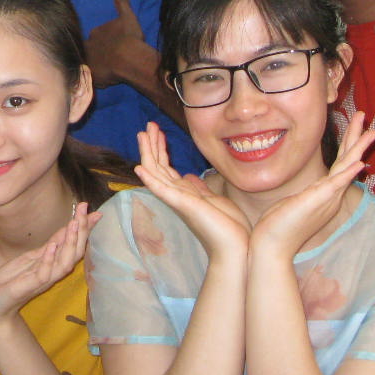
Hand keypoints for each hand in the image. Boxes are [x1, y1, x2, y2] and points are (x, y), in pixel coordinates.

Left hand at [0, 202, 97, 324]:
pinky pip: (43, 274)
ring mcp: (41, 280)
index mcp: (54, 264)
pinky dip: (49, 260)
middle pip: (75, 252)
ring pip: (64, 263)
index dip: (85, 229)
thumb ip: (53, 244)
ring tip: (74, 224)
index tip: (96, 211)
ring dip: (70, 244)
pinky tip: (52, 246)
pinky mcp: (28, 286)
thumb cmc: (12, 281)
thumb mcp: (33, 257)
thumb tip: (70, 226)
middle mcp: (52, 272)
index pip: (75, 245)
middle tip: (83, 209)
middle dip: (81, 231)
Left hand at [84, 0, 147, 87]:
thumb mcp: (127, 16)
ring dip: (96, 66)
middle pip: (90, 50)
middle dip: (97, 54)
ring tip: (108, 71)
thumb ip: (122, 1)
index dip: (103, 42)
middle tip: (110, 59)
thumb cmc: (129, 37)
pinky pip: (93, 78)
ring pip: (90, 63)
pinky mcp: (92, 76)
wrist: (129, 58)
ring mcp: (89, 62)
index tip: (111, 46)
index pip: (96, 37)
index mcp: (96, 33)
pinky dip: (97, 78)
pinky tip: (105, 80)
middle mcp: (88, 46)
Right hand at [135, 121, 249, 256]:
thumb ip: (199, 188)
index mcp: (184, 193)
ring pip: (157, 172)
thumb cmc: (227, 227)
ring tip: (143, 134)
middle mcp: (177, 196)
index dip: (161, 149)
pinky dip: (150, 179)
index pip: (167, 168)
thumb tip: (189, 177)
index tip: (158, 132)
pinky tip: (139, 168)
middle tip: (147, 126)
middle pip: (158, 166)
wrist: (235, 248)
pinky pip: (162, 190)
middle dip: (152, 145)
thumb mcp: (213, 200)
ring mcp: (177, 200)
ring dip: (149, 152)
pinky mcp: (182, 205)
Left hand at [251, 112, 374, 256]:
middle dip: (356, 136)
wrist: (272, 246)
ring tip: (371, 130)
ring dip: (359, 147)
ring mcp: (328, 198)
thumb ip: (300, 195)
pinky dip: (349, 172)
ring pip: (347, 166)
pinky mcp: (320, 200)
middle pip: (348, 159)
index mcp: (325, 193)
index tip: (354, 126)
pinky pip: (338, 183)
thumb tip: (297, 191)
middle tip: (363, 114)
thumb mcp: (291, 203)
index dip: (348, 144)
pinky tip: (361, 161)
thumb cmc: (277, 226)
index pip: (341, 163)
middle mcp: (331, 195)